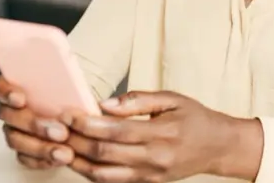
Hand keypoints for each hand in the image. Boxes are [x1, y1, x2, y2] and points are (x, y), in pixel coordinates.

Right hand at [0, 75, 73, 168]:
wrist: (82, 114)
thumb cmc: (73, 91)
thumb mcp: (71, 77)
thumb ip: (65, 71)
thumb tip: (70, 60)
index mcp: (18, 87)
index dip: (5, 92)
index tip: (20, 98)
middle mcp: (12, 110)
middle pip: (11, 117)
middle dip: (35, 125)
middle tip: (60, 131)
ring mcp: (15, 130)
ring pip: (17, 140)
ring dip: (41, 147)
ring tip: (64, 151)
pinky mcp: (24, 149)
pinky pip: (26, 157)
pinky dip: (42, 160)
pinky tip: (59, 159)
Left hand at [61, 90, 262, 182]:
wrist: (218, 147)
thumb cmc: (196, 118)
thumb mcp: (173, 99)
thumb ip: (139, 100)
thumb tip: (105, 104)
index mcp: (162, 133)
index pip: (115, 131)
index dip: (87, 123)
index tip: (68, 113)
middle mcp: (154, 158)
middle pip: (104, 153)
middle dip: (75, 140)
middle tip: (55, 129)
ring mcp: (149, 175)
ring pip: (102, 174)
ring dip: (76, 161)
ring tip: (59, 146)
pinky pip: (111, 182)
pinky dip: (90, 173)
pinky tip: (78, 160)